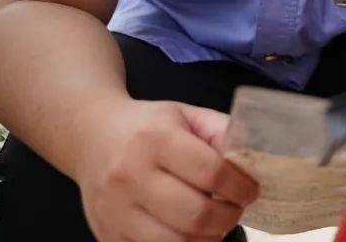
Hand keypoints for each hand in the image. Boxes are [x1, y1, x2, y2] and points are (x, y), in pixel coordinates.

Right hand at [71, 98, 259, 241]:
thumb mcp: (186, 115)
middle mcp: (130, 175)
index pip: (211, 172)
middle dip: (228, 217)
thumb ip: (222, 132)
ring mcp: (115, 210)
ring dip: (208, 239)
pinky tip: (190, 233)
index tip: (250, 190)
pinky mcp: (107, 235)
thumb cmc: (148, 126)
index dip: (240, 187)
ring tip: (215, 224)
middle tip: (235, 210)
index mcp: (155, 139)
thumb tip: (255, 159)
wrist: (91, 137)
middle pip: (196, 215)